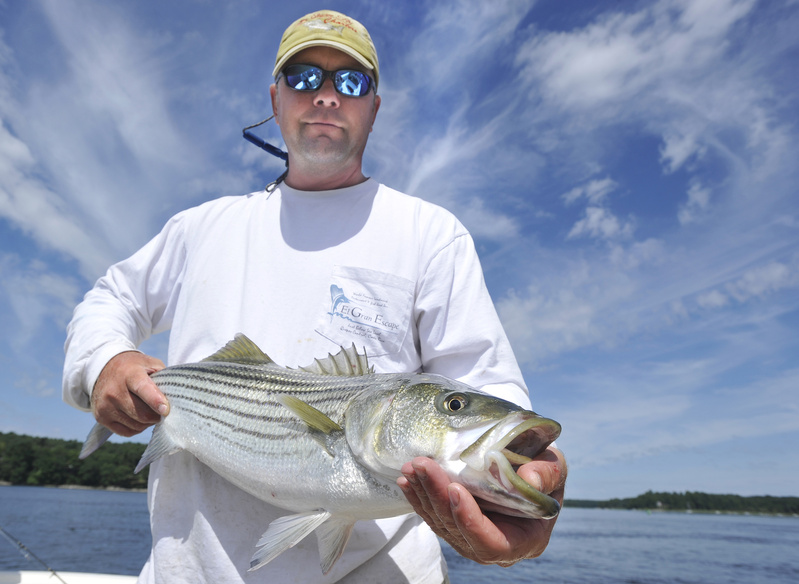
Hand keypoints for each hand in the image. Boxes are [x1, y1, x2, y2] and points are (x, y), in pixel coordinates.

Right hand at [91, 351, 167, 436]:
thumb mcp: (150, 364)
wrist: (103, 369)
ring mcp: (105, 406)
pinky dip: (137, 428)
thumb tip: (175, 398)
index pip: (143, 389)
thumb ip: (163, 378)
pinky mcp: (101, 417)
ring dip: (148, 422)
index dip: (155, 401)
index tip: (166, 410)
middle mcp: (114, 391)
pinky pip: (127, 432)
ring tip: (149, 411)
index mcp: (129, 374)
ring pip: (136, 425)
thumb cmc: (134, 368)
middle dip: (157, 415)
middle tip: (161, 410)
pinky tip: (138, 417)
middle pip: (142, 414)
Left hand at [397, 446, 565, 565]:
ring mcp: (472, 538)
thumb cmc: (544, 469)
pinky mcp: (456, 526)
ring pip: (442, 524)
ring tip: (411, 468)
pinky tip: (408, 480)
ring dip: (424, 495)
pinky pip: (434, 517)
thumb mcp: (555, 467)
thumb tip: (530, 477)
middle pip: (458, 531)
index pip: (491, 543)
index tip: (455, 488)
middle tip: (422, 466)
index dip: (470, 520)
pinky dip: (420, 498)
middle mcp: (495, 546)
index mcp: (524, 540)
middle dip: (437, 497)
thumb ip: (548, 473)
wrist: (530, 467)